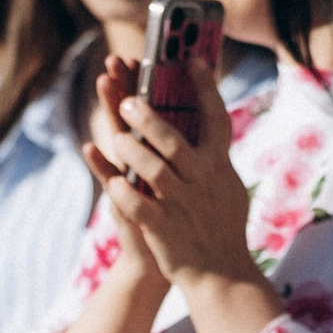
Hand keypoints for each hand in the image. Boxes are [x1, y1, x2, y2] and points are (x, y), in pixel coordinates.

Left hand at [88, 57, 270, 332]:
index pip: (216, 118)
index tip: (191, 58)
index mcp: (220, 167)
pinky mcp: (163, 228)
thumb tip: (207, 123)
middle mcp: (203, 182)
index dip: (204, 87)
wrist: (220, 275)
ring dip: (130, 149)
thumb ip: (215, 156)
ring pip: (152, 170)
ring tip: (114, 132)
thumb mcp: (229, 188)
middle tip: (128, 97)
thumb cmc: (221, 226)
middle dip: (149, 116)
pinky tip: (104, 174)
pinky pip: (136, 204)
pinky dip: (119, 188)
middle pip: (174, 140)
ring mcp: (182, 206)